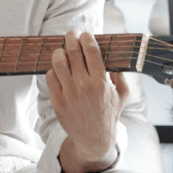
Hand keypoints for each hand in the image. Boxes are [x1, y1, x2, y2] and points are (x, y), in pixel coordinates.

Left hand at [46, 30, 129, 172]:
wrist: (93, 138)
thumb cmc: (108, 113)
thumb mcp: (122, 94)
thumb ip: (120, 74)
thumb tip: (112, 56)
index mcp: (101, 82)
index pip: (91, 51)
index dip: (87, 38)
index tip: (85, 34)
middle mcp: (84, 86)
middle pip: (72, 52)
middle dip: (71, 38)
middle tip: (71, 34)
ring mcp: (69, 94)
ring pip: (58, 62)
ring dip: (59, 51)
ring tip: (63, 50)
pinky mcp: (57, 101)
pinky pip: (50, 77)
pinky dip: (53, 69)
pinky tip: (59, 70)